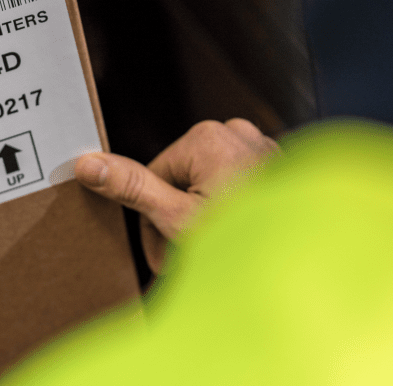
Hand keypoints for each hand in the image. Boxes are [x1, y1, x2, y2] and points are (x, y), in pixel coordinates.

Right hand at [75, 118, 278, 272]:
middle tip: (190, 258)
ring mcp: (262, 148)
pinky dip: (235, 212)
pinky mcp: (278, 167)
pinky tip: (243, 239)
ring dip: (207, 218)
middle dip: (181, 220)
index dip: (154, 220)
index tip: (164, 252)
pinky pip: (240, 186)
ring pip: (211, 185)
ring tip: (219, 252)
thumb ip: (132, 187)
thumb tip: (88, 164)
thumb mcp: (176, 218)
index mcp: (208, 137)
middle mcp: (237, 132)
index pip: (156, 177)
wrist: (304, 259)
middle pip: (183, 179)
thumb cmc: (247, 243)